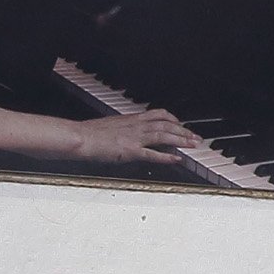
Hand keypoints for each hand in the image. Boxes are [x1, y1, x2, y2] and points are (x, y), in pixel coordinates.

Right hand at [68, 108, 201, 165]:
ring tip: (194, 145)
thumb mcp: (107, 126)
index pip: (157, 114)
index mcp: (129, 119)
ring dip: (181, 140)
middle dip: (183, 131)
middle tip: (196, 137)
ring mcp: (134, 138)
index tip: (180, 123)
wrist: (77, 137)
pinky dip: (167, 156)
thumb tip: (123, 134)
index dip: (172, 118)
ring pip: (164, 136)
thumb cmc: (86, 133)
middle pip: (166, 125)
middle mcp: (135, 126)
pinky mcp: (130, 151)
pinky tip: (177, 159)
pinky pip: (153, 154)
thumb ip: (120, 129)